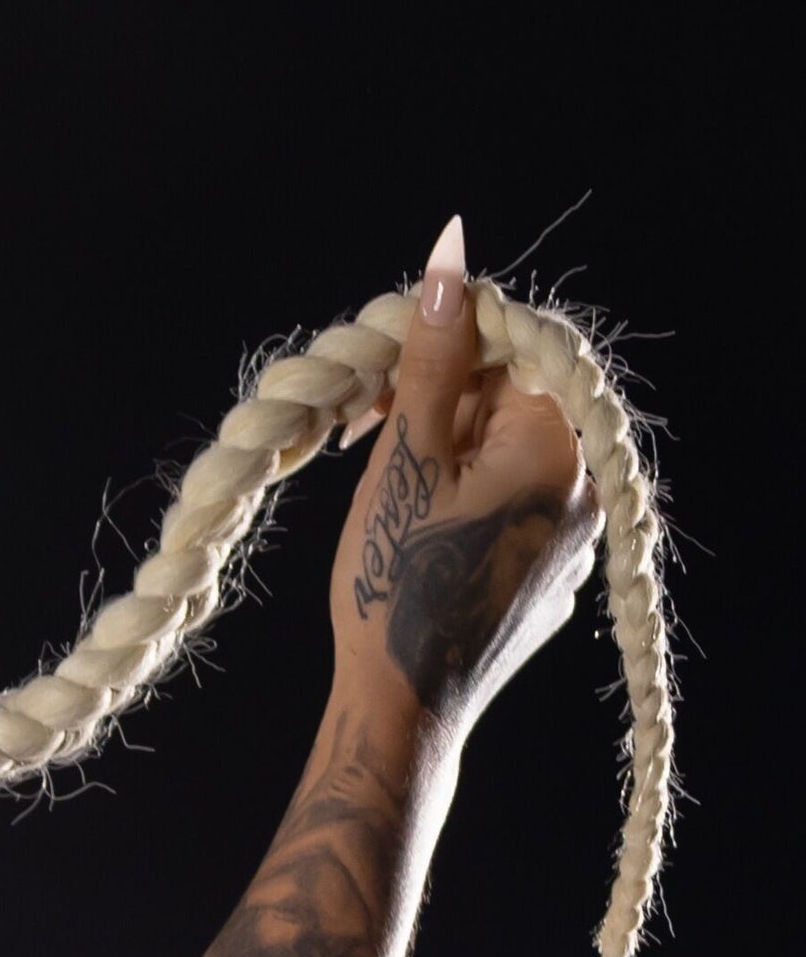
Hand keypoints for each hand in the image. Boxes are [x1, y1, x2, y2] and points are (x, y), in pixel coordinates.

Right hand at [325, 217, 600, 728]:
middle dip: (442, 400)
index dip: (446, 346)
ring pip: (512, 454)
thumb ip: (435, 353)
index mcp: (561, 446)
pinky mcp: (553, 575)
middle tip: (367, 431)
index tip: (384, 376)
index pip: (519, 347)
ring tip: (387, 488)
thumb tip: (451, 255)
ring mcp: (575, 538)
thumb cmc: (395, 576)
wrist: (405, 701)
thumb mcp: (406, 453)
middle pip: (517, 400)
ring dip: (449, 449)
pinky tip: (417, 532)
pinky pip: (515, 506)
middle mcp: (589, 488)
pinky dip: (466, 497)